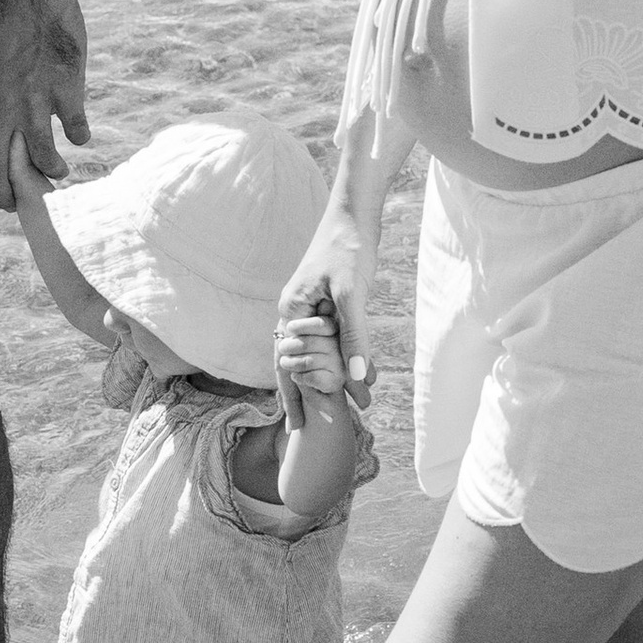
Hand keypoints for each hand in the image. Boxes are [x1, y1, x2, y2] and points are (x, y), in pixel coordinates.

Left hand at [0, 0, 89, 210]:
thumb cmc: (6, 24)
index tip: (0, 181)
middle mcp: (2, 107)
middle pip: (0, 167)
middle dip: (7, 195)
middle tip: (17, 208)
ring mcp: (35, 103)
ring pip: (42, 157)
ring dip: (51, 170)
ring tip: (59, 172)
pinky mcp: (66, 93)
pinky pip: (75, 129)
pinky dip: (79, 137)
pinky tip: (81, 136)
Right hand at [277, 211, 375, 420]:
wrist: (353, 215)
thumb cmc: (348, 248)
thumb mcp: (352, 294)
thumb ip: (354, 336)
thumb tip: (356, 378)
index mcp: (291, 311)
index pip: (287, 364)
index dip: (294, 397)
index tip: (298, 427)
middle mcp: (294, 312)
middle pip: (298, 364)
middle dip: (312, 395)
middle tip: (317, 428)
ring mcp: (308, 309)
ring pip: (316, 354)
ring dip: (330, 378)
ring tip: (349, 405)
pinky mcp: (325, 303)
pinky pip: (328, 340)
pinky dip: (340, 359)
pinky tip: (353, 375)